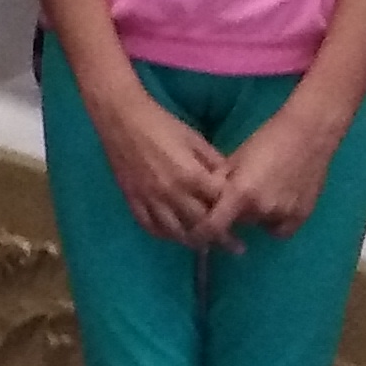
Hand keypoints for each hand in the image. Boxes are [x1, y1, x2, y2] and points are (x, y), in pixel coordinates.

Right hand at [86, 79, 232, 247]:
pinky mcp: (132, 198)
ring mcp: (150, 198)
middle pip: (201, 224)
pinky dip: (163, 234)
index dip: (234, 212)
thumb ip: (213, 162)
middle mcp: (171, 192)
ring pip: (175, 232)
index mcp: (190, 174)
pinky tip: (173, 236)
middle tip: (236, 247)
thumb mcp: (194, 138)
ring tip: (206, 247)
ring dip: (193, 242)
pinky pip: (148, 225)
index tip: (244, 219)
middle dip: (222, 238)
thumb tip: (229, 180)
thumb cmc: (161, 124)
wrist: (122, 118)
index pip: (219, 203)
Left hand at [197, 99, 347, 247]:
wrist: (308, 134)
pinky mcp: (303, 216)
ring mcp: (285, 215)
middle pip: (238, 222)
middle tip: (239, 195)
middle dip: (234, 213)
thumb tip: (204, 200)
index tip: (199, 232)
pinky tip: (277, 203)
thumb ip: (219, 182)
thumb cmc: (267, 140)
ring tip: (262, 192)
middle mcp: (262, 209)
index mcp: (240, 193)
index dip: (203, 232)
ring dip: (256, 215)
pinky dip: (276, 221)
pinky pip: (281, 229)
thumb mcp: (235, 158)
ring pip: (259, 224)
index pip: (214, 226)